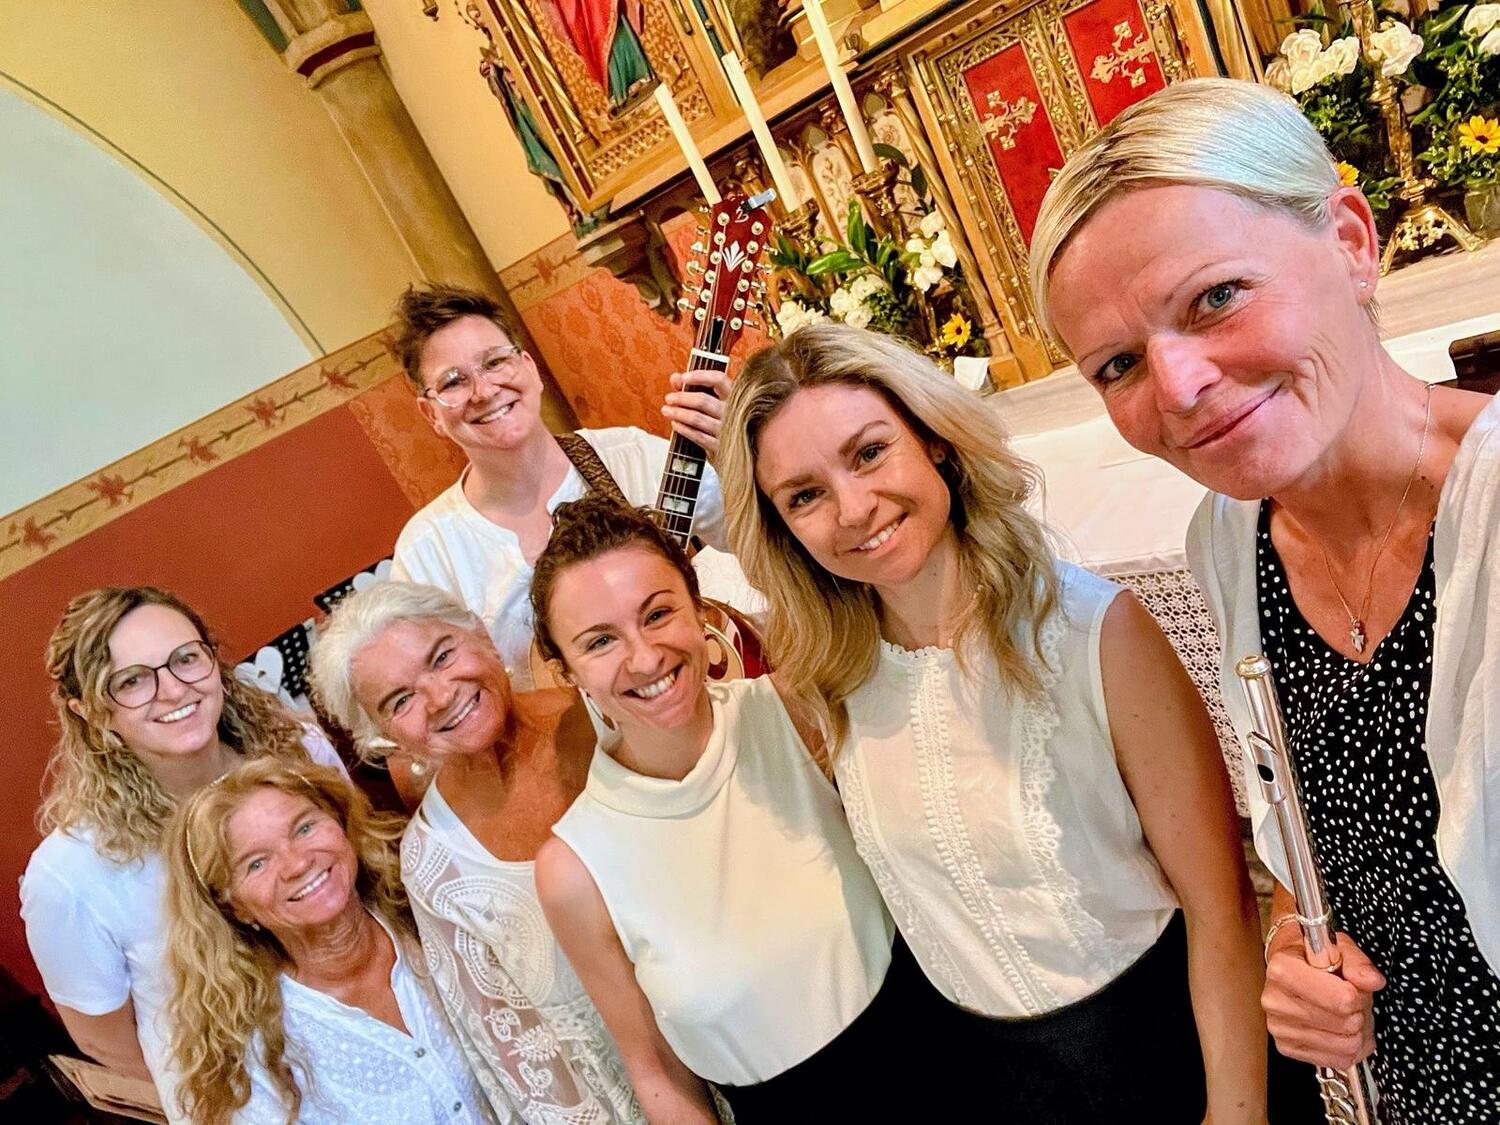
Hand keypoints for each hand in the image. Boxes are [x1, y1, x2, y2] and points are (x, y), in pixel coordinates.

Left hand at [664, 368, 730, 454]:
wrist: (737, 452)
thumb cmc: (722, 421)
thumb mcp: (712, 402)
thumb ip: (693, 387)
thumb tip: (675, 378)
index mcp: (735, 396)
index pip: (719, 379)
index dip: (700, 376)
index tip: (683, 378)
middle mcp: (733, 412)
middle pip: (703, 400)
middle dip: (682, 398)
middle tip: (669, 398)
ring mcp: (728, 430)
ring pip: (697, 418)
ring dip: (678, 413)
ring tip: (667, 410)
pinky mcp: (720, 447)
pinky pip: (698, 436)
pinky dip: (684, 429)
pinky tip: (675, 424)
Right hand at [1263, 927, 1384, 1070]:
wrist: (1288, 966)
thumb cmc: (1311, 956)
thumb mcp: (1338, 946)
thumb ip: (1358, 962)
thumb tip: (1372, 980)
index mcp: (1283, 970)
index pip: (1341, 1000)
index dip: (1357, 995)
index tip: (1351, 986)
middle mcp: (1275, 1001)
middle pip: (1347, 1025)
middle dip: (1360, 1013)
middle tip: (1352, 1000)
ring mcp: (1279, 1027)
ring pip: (1346, 1046)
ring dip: (1357, 1033)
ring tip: (1347, 1015)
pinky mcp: (1287, 1047)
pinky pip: (1338, 1060)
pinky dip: (1348, 1049)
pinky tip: (1340, 1031)